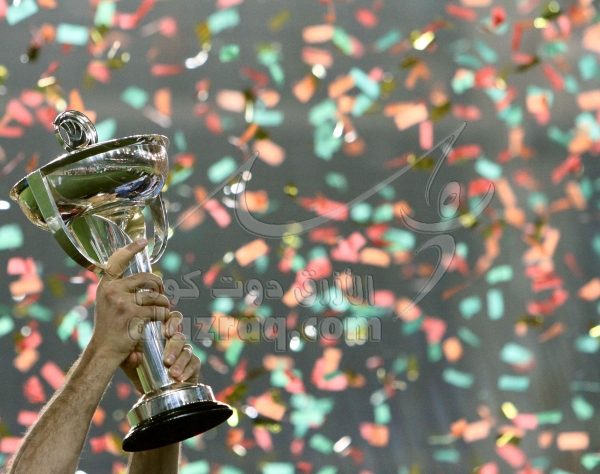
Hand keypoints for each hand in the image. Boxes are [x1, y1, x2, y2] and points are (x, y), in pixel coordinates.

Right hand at [88, 239, 169, 368]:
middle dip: (158, 285)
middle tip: (161, 294)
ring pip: (155, 296)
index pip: (118, 261)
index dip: (132, 249)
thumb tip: (145, 278)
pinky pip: (158, 310)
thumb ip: (120, 290)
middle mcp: (113, 290)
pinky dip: (164, 316)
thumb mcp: (108, 303)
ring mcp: (123, 302)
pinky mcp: (134, 314)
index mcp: (106, 286)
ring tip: (162, 310)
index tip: (143, 242)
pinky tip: (162, 321)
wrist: (103, 351)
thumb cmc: (109, 329)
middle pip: (146, 278)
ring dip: (163, 303)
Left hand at [121, 310, 201, 392]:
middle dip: (174, 348)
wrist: (156, 393)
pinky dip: (187, 370)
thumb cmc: (143, 374)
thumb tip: (134, 355)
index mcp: (162, 336)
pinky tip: (180, 377)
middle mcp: (175, 341)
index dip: (172, 322)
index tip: (167, 332)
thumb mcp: (132, 367)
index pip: (171, 320)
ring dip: (180, 362)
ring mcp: (186, 352)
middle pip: (179, 337)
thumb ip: (130, 361)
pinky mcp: (194, 364)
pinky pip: (194, 363)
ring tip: (172, 373)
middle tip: (167, 360)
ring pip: (187, 350)